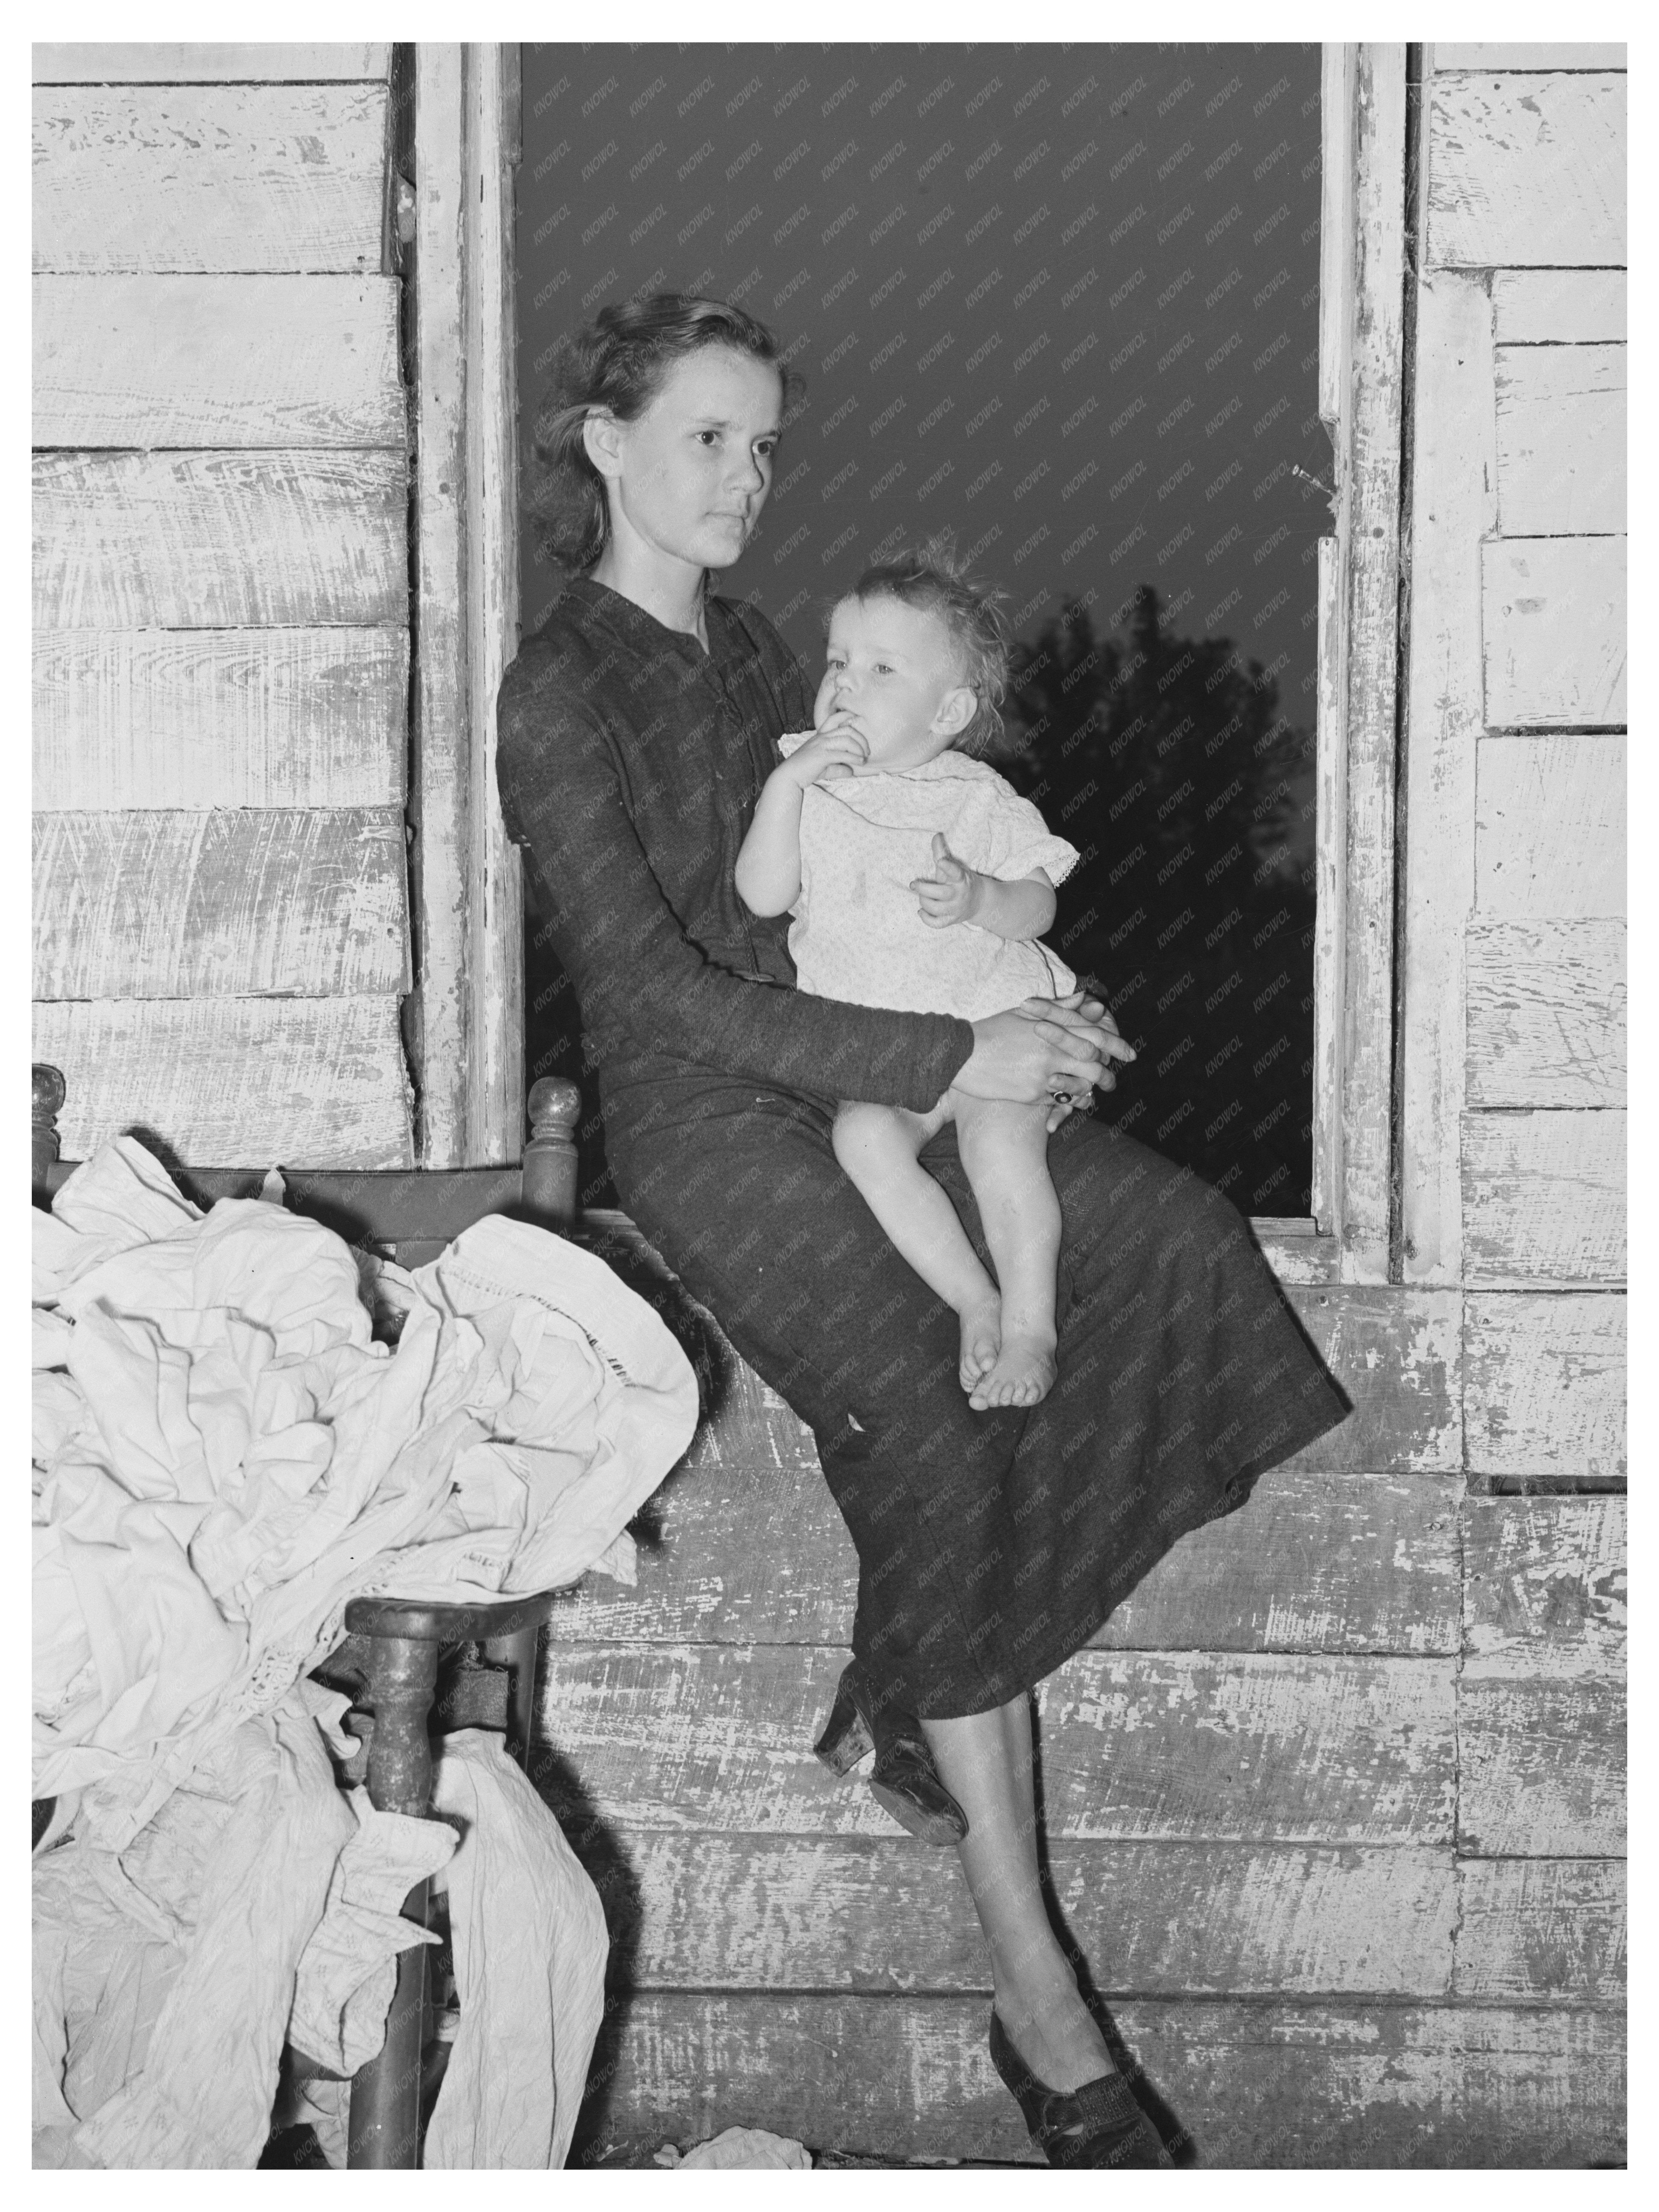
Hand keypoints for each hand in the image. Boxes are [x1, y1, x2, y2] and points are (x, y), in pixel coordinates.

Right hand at [779, 710, 866, 786]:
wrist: (789, 776)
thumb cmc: (805, 771)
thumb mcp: (825, 768)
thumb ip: (838, 768)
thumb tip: (851, 772)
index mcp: (820, 736)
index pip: (833, 719)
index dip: (845, 716)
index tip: (856, 718)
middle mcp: (821, 737)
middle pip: (846, 729)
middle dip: (860, 738)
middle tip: (866, 751)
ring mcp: (821, 745)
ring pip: (846, 740)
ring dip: (859, 748)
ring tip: (863, 758)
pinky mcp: (821, 755)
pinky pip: (842, 754)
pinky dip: (853, 758)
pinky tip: (858, 762)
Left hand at [910, 833, 980, 927]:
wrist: (979, 901)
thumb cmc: (959, 881)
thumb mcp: (953, 868)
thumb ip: (942, 853)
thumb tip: (935, 835)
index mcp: (960, 879)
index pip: (955, 872)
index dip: (948, 867)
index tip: (940, 861)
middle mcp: (959, 894)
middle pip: (941, 893)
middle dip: (924, 888)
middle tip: (914, 884)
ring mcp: (955, 909)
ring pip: (936, 908)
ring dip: (924, 901)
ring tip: (922, 897)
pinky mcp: (951, 920)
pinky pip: (936, 923)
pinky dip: (926, 918)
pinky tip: (921, 911)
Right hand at [955, 990, 1136, 1110]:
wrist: (961, 1054)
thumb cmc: (991, 1030)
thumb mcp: (1023, 1012)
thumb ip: (1058, 1007)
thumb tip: (1085, 998)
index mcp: (1052, 1027)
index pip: (1095, 1035)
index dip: (1117, 1045)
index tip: (1130, 1053)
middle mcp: (1052, 1050)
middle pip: (1095, 1065)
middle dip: (1109, 1074)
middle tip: (1114, 1080)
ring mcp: (1043, 1074)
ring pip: (1081, 1086)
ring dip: (1090, 1091)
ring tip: (1093, 1094)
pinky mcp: (1031, 1094)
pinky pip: (1059, 1101)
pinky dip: (1069, 1103)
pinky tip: (1071, 1104)